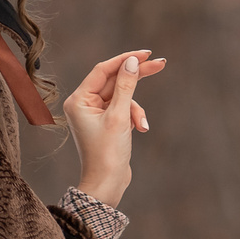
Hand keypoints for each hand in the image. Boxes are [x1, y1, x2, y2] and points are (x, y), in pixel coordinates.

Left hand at [64, 49, 166, 204]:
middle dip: (137, 76)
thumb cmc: (108, 153)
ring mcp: (95, 113)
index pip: (104, 70)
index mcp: (79, 100)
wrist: (107, 183)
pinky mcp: (106, 122)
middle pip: (114, 80)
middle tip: (161, 64)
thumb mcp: (119, 116)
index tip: (147, 54)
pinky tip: (140, 129)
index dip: (125, 60)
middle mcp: (84, 104)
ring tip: (141, 125)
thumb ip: (126, 86)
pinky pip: (123, 109)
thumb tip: (132, 62)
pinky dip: (134, 116)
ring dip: (136, 108)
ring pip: (122, 96)